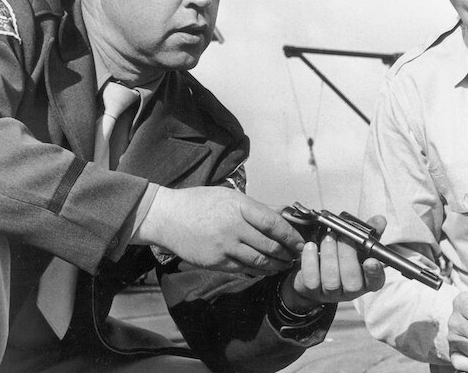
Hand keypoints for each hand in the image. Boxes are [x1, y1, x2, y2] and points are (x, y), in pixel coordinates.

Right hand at [136, 186, 303, 275]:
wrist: (166, 217)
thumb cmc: (200, 202)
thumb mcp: (230, 196)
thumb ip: (258, 208)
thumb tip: (285, 213)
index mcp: (239, 207)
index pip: (273, 223)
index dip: (291, 235)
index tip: (301, 241)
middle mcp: (233, 227)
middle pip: (270, 245)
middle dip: (287, 252)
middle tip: (297, 255)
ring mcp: (224, 246)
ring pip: (259, 261)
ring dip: (276, 265)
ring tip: (285, 264)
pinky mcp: (216, 262)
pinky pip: (243, 269)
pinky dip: (258, 270)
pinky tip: (266, 269)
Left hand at [281, 215, 387, 310]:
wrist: (316, 267)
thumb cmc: (341, 255)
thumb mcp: (358, 243)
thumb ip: (369, 232)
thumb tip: (379, 220)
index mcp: (366, 279)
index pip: (376, 281)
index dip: (374, 272)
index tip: (371, 260)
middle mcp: (350, 290)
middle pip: (352, 283)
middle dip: (347, 256)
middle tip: (342, 236)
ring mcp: (330, 293)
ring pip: (331, 281)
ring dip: (329, 256)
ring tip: (328, 237)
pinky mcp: (311, 290)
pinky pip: (311, 280)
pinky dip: (310, 261)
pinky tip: (311, 246)